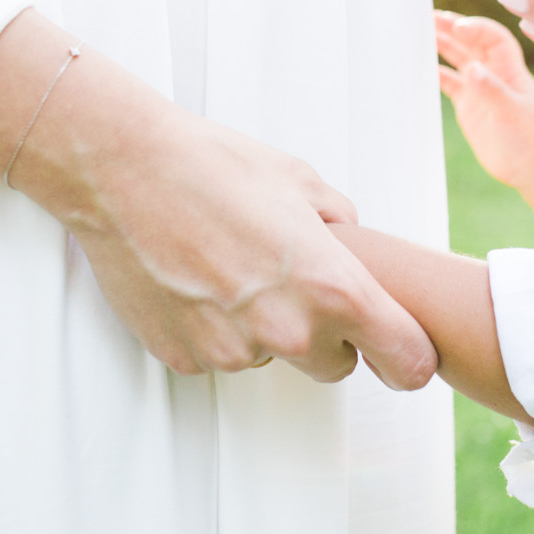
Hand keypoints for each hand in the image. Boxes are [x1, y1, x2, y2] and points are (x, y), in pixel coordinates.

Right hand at [61, 104, 437, 386]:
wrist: (124, 170)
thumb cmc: (212, 167)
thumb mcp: (301, 181)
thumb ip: (341, 223)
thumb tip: (351, 242)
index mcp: (333, 287)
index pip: (405, 360)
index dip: (409, 358)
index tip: (404, 353)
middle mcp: (289, 331)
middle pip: (335, 366)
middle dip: (325, 336)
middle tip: (292, 285)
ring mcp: (233, 351)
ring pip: (271, 358)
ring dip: (262, 329)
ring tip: (229, 268)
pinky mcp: (186, 358)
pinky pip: (218, 356)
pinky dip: (213, 330)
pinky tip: (193, 281)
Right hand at [435, 11, 533, 190]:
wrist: (532, 165)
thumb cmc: (530, 139)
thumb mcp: (513, 114)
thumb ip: (492, 91)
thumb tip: (472, 69)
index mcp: (510, 69)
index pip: (494, 38)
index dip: (476, 28)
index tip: (457, 26)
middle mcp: (494, 72)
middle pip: (471, 41)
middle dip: (451, 27)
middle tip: (427, 16)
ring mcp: (480, 87)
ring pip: (458, 58)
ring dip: (441, 44)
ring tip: (418, 33)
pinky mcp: (469, 104)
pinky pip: (449, 82)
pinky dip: (435, 73)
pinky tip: (419, 67)